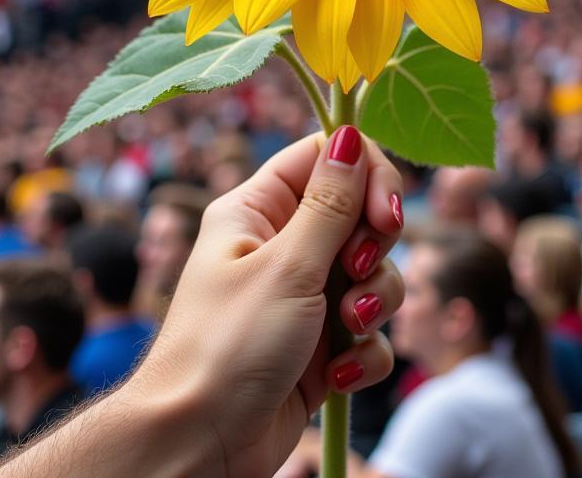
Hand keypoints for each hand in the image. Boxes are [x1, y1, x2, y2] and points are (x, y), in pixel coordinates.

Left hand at [130, 126, 404, 477]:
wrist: (198, 448)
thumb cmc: (226, 348)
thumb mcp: (285, 267)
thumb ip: (330, 203)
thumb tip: (350, 135)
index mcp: (258, 209)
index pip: (327, 156)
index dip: (367, 176)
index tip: (383, 216)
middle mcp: (283, 244)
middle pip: (361, 213)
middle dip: (373, 248)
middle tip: (353, 274)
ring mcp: (304, 295)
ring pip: (373, 273)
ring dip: (372, 303)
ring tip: (344, 330)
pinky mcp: (322, 344)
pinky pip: (370, 331)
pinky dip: (363, 352)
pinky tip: (335, 376)